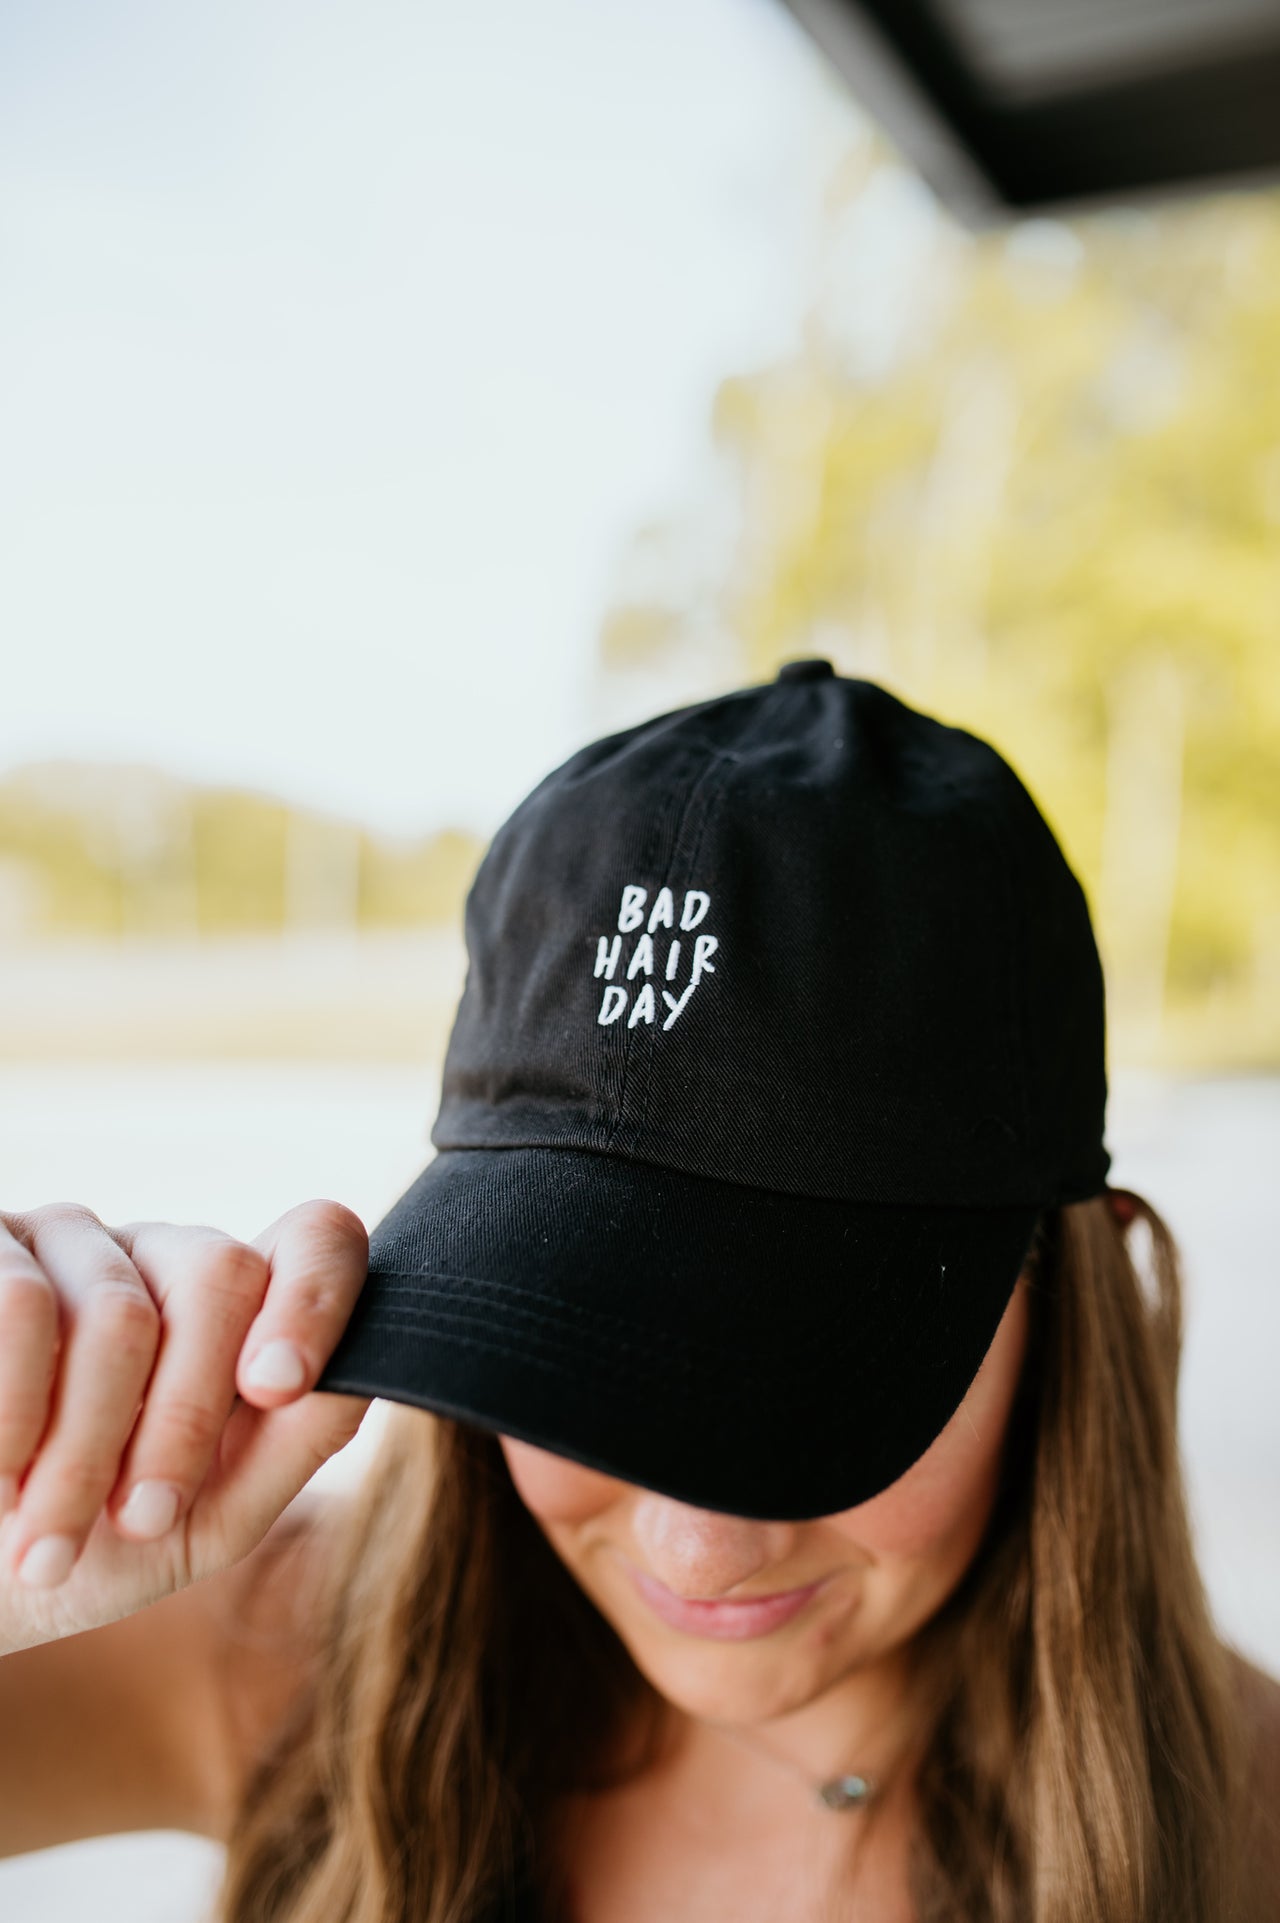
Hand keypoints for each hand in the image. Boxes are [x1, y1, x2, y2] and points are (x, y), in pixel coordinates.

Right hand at [0, 1200, 371, 1653]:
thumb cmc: (89, 1549)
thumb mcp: (207, 1519)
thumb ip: (296, 1444)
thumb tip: (364, 1372)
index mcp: (234, 1309)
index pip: (315, 1237)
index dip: (314, 1295)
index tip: (275, 1388)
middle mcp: (157, 1254)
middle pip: (221, 1273)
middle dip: (185, 1419)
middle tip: (139, 1522)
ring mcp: (66, 1241)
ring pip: (116, 1313)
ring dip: (81, 1454)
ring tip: (42, 1547)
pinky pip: (20, 1304)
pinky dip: (12, 1414)